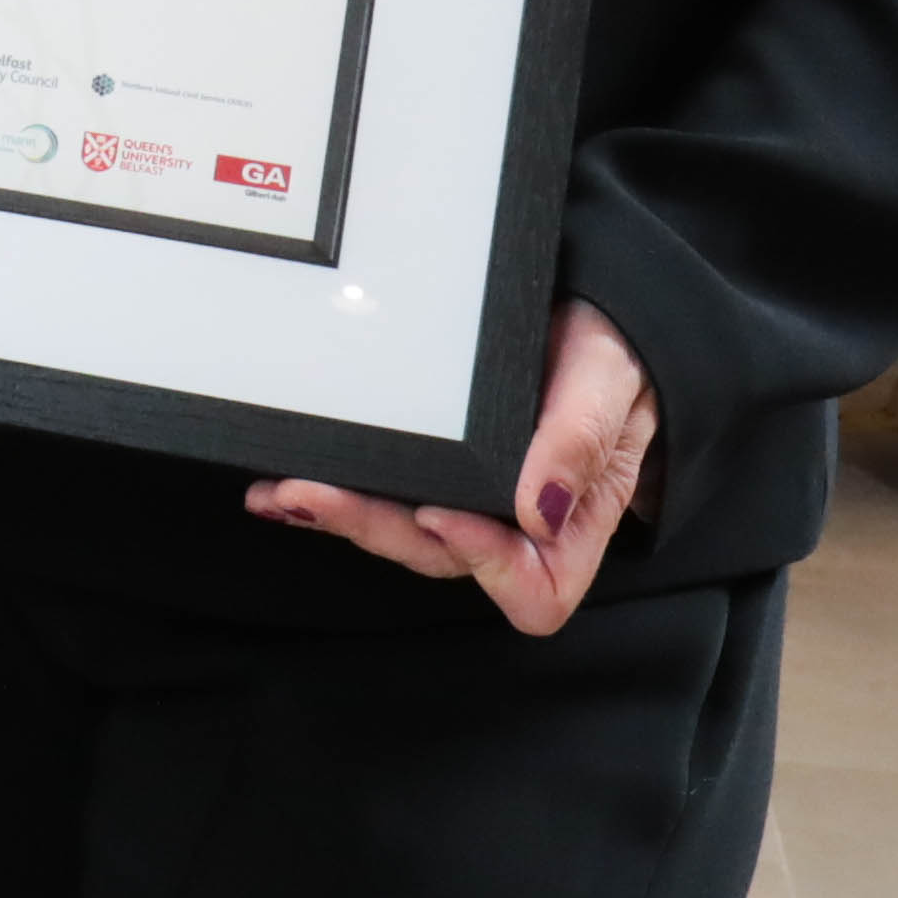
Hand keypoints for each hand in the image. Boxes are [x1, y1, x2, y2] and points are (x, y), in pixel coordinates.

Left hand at [244, 301, 657, 636]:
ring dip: (342, 518)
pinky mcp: (433, 475)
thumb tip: (539, 508)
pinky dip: (334, 496)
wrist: (588, 311)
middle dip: (375, 528)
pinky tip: (285, 486)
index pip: (534, 587)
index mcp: (575, 519)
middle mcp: (517, 525)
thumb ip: (582, 439)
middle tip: (315, 492)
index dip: (485, 563)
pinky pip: (384, 501)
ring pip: (403, 536)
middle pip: (445, 559)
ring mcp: (472, 504)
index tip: (441, 513)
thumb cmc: (612, 352)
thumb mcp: (610, 379)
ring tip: (284, 490)